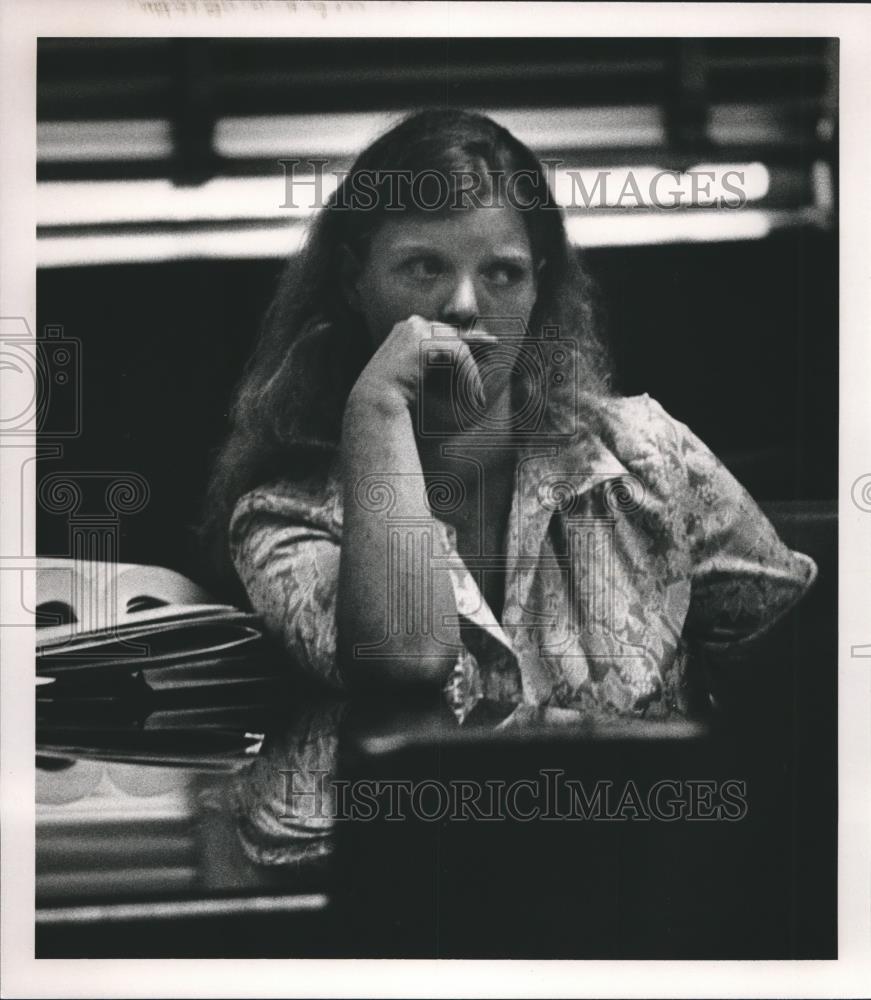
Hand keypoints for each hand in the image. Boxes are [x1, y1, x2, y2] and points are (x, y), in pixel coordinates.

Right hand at [349, 315, 497, 415]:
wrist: (375, 405)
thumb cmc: (395, 400)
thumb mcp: (420, 379)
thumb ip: (439, 367)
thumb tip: (464, 363)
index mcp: (405, 332)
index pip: (442, 332)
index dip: (466, 340)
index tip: (486, 343)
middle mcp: (411, 324)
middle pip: (453, 335)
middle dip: (475, 344)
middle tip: (496, 346)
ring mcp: (416, 328)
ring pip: (458, 347)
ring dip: (469, 374)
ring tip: (477, 397)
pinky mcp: (423, 337)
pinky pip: (458, 354)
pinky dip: (468, 376)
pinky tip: (473, 396)